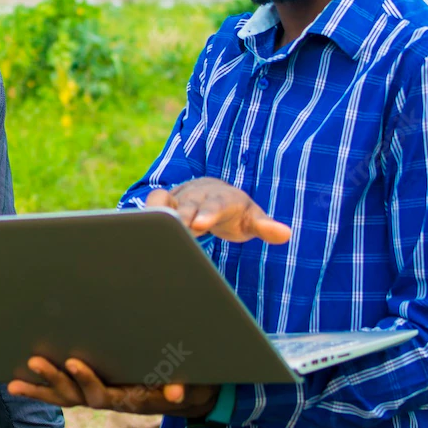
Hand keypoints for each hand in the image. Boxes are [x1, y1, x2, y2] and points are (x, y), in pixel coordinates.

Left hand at [8, 357, 217, 418]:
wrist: (179, 395)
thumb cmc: (183, 384)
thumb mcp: (188, 385)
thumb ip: (181, 388)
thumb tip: (175, 393)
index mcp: (126, 399)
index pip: (101, 394)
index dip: (87, 379)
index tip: (73, 362)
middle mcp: (106, 400)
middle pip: (75, 396)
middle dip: (54, 379)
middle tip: (35, 361)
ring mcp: (94, 398)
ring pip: (62, 398)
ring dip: (38, 390)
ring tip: (12, 383)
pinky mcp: (87, 392)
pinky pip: (60, 395)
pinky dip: (39, 391)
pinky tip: (16, 384)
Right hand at [147, 177, 290, 244]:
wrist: (216, 195)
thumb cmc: (237, 212)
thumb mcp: (253, 219)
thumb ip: (266, 226)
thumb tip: (286, 233)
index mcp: (224, 198)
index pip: (216, 204)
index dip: (207, 213)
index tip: (200, 223)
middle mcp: (200, 194)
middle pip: (189, 204)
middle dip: (182, 217)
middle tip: (177, 230)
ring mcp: (182, 196)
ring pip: (167, 201)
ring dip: (160, 213)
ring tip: (153, 229)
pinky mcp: (167, 201)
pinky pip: (155, 202)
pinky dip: (148, 211)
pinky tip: (141, 227)